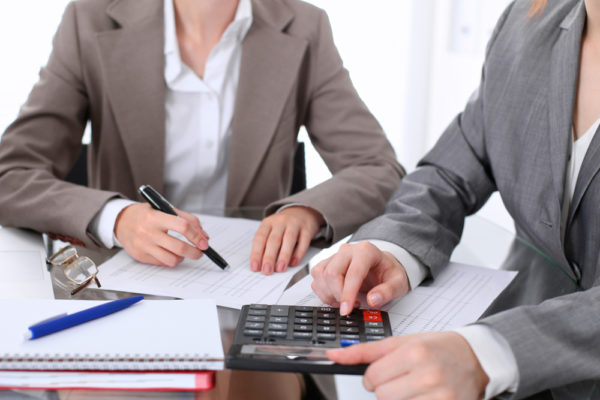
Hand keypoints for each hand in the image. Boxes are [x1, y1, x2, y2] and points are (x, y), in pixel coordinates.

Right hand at [114, 203, 209, 266]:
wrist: (121, 221)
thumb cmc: (147, 214)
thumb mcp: (165, 209)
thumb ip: (187, 219)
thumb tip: (203, 237)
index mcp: (155, 217)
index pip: (182, 226)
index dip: (196, 235)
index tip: (204, 242)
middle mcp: (148, 232)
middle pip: (179, 247)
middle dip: (195, 252)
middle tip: (200, 252)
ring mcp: (143, 246)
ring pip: (172, 260)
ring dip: (183, 258)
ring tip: (183, 252)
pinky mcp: (140, 256)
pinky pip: (162, 263)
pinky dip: (171, 259)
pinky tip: (170, 253)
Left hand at [250, 206, 323, 274]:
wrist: (302, 212)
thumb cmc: (283, 226)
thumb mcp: (272, 230)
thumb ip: (266, 245)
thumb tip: (261, 265)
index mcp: (268, 223)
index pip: (260, 238)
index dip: (256, 253)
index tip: (255, 267)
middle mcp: (280, 222)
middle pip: (273, 240)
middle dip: (269, 257)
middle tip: (267, 270)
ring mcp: (294, 224)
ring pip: (288, 240)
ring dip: (283, 256)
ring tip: (280, 269)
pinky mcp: (307, 228)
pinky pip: (303, 241)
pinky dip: (298, 253)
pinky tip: (294, 263)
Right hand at [310, 242, 408, 314]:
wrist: (382, 266)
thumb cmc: (388, 272)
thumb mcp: (398, 283)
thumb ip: (388, 291)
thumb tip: (373, 300)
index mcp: (366, 251)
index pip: (352, 273)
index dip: (347, 294)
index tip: (347, 310)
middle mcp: (348, 250)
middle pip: (332, 273)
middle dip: (338, 295)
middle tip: (350, 307)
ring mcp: (335, 256)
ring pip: (321, 275)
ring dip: (328, 294)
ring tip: (344, 301)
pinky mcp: (327, 263)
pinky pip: (316, 278)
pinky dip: (322, 292)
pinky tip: (336, 297)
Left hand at [328, 332, 488, 399]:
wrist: (475, 358)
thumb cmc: (438, 347)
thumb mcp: (402, 342)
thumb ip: (366, 351)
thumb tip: (334, 356)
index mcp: (414, 353)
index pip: (373, 376)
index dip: (374, 376)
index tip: (384, 373)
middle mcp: (428, 375)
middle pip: (382, 395)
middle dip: (386, 388)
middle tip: (401, 379)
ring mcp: (440, 396)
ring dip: (399, 399)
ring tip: (414, 387)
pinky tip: (422, 395)